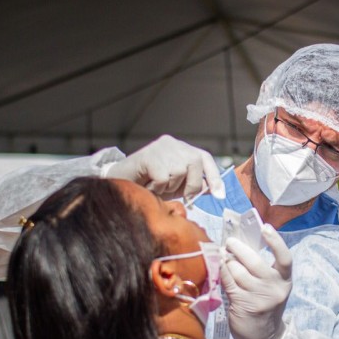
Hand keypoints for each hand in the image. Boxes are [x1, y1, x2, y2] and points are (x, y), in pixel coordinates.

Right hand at [106, 135, 224, 200]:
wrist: (118, 182)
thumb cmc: (147, 185)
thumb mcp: (175, 186)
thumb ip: (193, 185)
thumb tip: (214, 189)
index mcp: (181, 149)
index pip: (204, 158)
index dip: (214, 176)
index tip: (220, 194)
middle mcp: (172, 144)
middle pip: (195, 163)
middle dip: (191, 185)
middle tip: (175, 193)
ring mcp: (160, 147)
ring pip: (179, 171)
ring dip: (169, 187)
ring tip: (155, 186)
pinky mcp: (149, 154)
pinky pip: (164, 177)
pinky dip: (157, 187)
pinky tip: (148, 185)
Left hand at [220, 224, 291, 338]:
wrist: (264, 338)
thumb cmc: (265, 305)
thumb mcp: (272, 287)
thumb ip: (262, 269)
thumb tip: (241, 245)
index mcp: (284, 280)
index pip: (285, 257)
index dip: (276, 241)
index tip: (265, 228)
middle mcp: (274, 288)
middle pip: (254, 261)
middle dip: (239, 248)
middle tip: (230, 242)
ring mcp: (258, 297)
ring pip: (238, 270)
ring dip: (228, 261)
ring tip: (223, 257)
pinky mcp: (242, 304)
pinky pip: (228, 281)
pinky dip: (222, 271)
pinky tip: (219, 267)